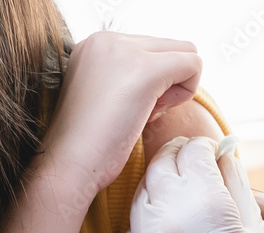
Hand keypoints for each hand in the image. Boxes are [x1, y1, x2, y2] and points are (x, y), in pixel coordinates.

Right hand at [42, 32, 202, 194]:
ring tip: (145, 113)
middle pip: (172, 47)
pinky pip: (193, 65)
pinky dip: (186, 92)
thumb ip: (128, 79)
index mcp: (97, 44)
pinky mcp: (145, 69)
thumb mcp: (106, 97)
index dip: (156, 79)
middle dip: (170, 80)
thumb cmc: (89, 143)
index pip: (152, 48)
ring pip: (186, 52)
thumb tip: (166, 80)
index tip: (134, 105)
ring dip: (178, 87)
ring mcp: (125, 50)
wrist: (71, 162)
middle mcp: (108, 38)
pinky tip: (154, 115)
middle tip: (145, 111)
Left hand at [115, 137, 263, 232]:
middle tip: (186, 166)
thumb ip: (236, 185)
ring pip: (139, 203)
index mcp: (208, 206)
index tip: (205, 153)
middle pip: (158, 169)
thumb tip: (222, 154)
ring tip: (178, 209)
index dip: (200, 147)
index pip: (190, 151)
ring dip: (157, 197)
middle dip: (174, 161)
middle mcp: (168, 224)